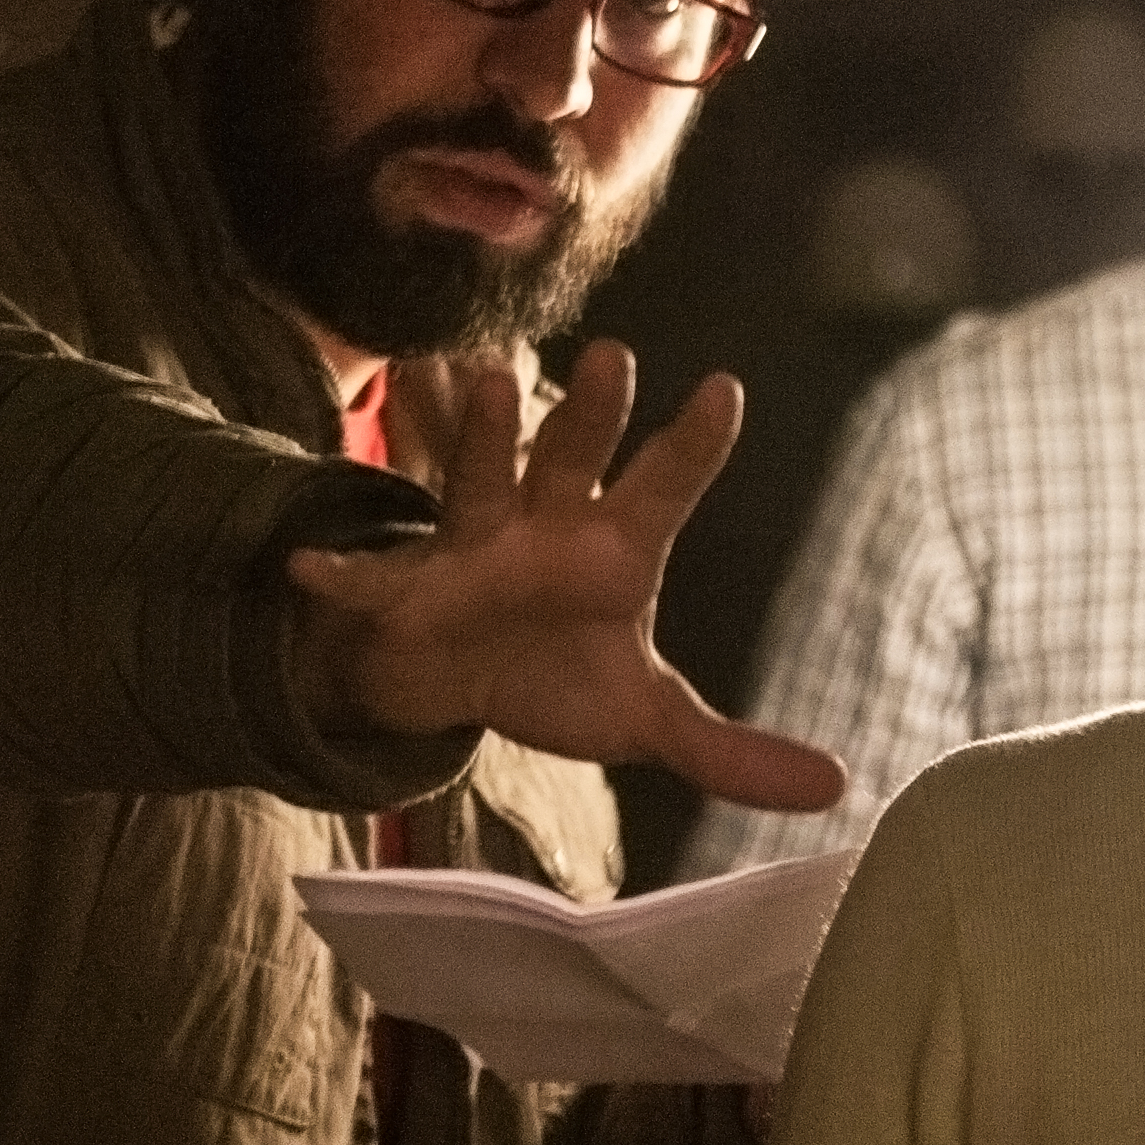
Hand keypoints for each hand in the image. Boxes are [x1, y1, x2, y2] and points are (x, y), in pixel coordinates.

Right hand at [282, 343, 843, 813]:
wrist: (461, 680)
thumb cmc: (562, 672)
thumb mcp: (647, 717)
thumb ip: (729, 751)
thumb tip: (838, 788)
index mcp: (615, 546)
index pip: (664, 485)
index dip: (693, 443)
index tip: (727, 390)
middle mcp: (546, 522)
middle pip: (573, 456)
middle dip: (590, 411)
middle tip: (615, 356)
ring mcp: (471, 543)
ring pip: (478, 479)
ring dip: (481, 434)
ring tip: (493, 381)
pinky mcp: (407, 585)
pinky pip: (368, 581)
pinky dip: (338, 578)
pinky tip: (306, 570)